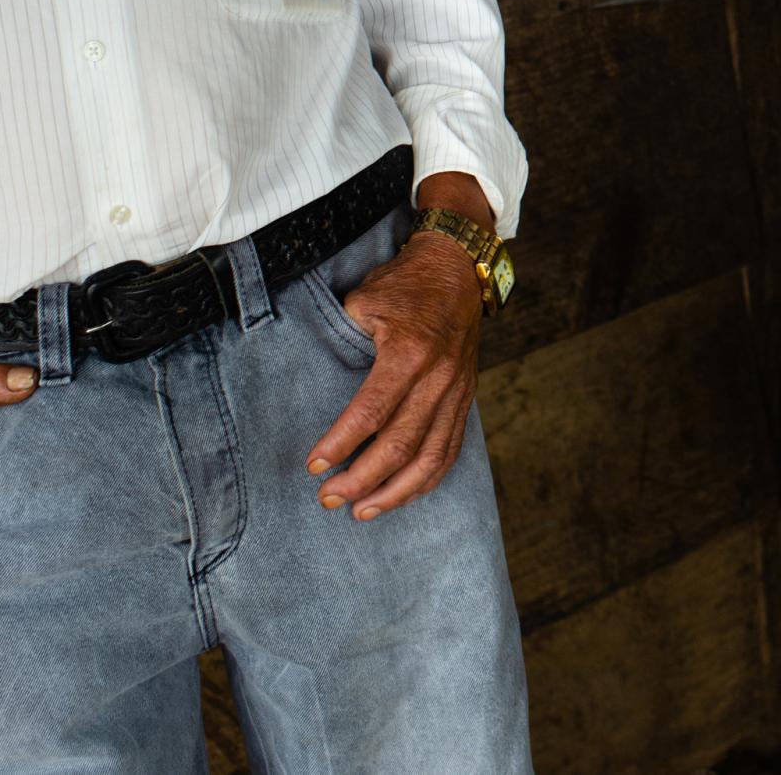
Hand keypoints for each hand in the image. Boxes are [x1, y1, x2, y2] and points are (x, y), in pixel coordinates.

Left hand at [307, 201, 485, 520]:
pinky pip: (450, 450)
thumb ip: (343, 337)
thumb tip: (314, 373)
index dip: (341, 444)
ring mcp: (457, 391)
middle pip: (401, 445)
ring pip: (430, 458)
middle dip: (361, 480)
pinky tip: (400, 497)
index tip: (314, 466)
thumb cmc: (404, 283)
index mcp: (410, 352)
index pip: (372, 411)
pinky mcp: (466, 399)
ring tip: (360, 512)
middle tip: (328, 498)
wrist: (459, 268)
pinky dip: (426, 480)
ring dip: (394, 491)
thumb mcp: (365, 298)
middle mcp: (439, 377)